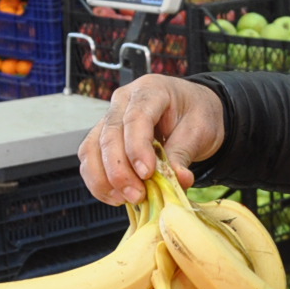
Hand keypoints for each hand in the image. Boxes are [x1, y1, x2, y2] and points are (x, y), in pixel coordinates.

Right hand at [78, 75, 226, 204]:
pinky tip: (116, 196)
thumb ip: (184, 154)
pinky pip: (90, 159)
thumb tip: (179, 180)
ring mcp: (109, 117)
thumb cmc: (196, 113)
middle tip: (137, 195)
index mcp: (152, 90)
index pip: (136, 117)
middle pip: (109, 135)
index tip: (147, 173)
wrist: (192, 109)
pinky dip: (98, 181)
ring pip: (92, 149)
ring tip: (126, 198)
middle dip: (120, 171)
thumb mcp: (200, 130)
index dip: (137, 148)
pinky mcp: (102, 136)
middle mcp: (124, 100)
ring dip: (104, 179)